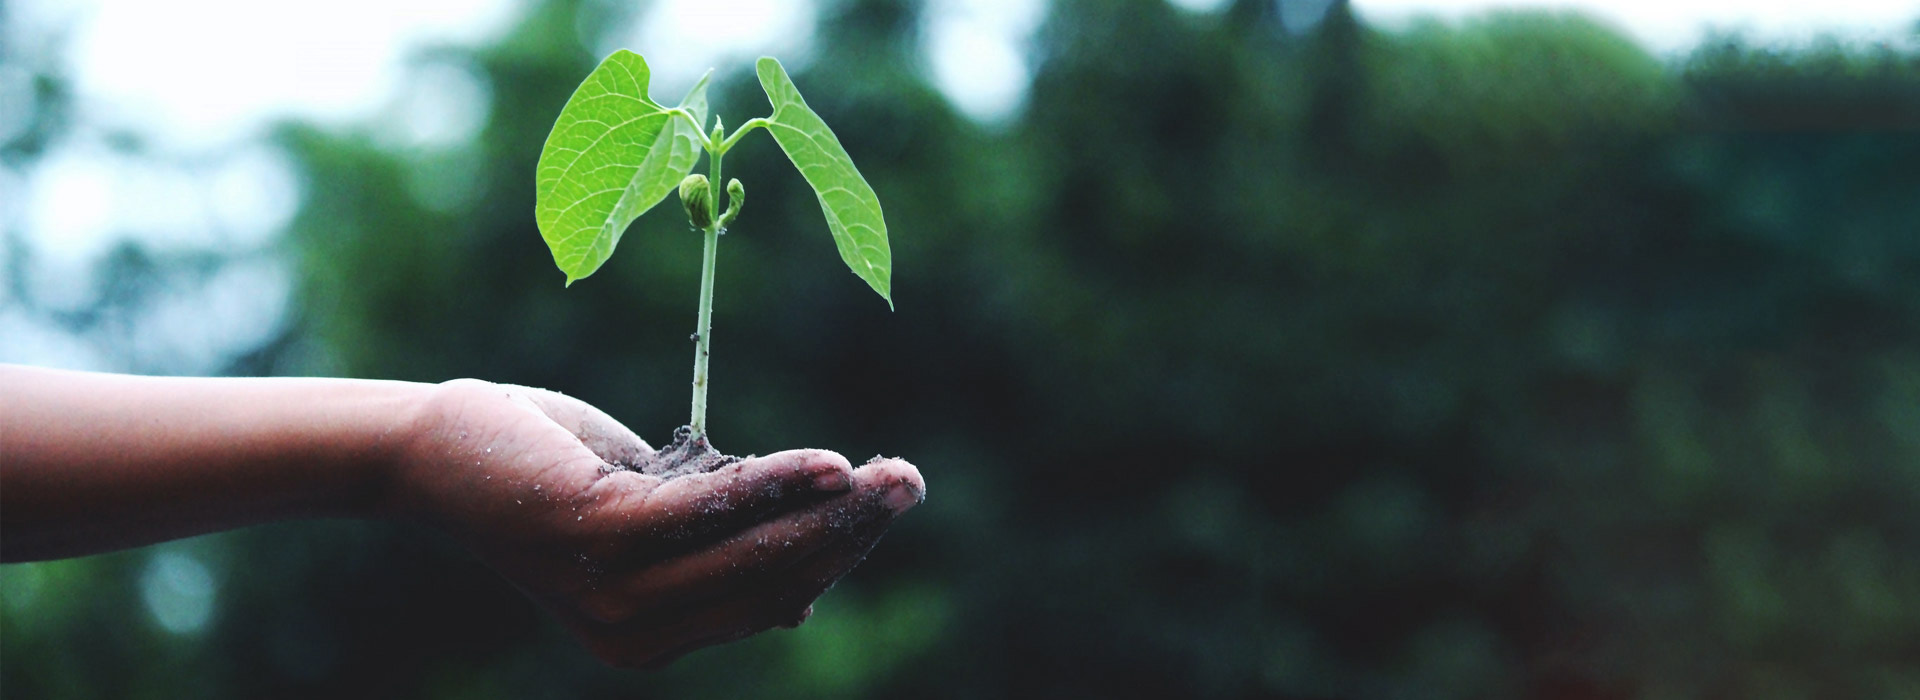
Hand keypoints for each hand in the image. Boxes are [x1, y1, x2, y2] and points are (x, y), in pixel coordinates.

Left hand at [389, 379, 924, 667]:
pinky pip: (712, 512)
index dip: (837, 552)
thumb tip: (803, 592)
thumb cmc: (545, 472)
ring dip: (831, 508)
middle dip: (852, 531)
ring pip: (753, 550)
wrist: (435, 451)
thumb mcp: (644, 515)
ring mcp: (616, 591)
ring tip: (888, 472)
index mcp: (652, 636)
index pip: (770, 597)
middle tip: (911, 481)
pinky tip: (828, 463)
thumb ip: (714, 546)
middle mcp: (636, 632)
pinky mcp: (600, 536)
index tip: (887, 502)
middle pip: (773, 578)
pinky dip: (777, 485)